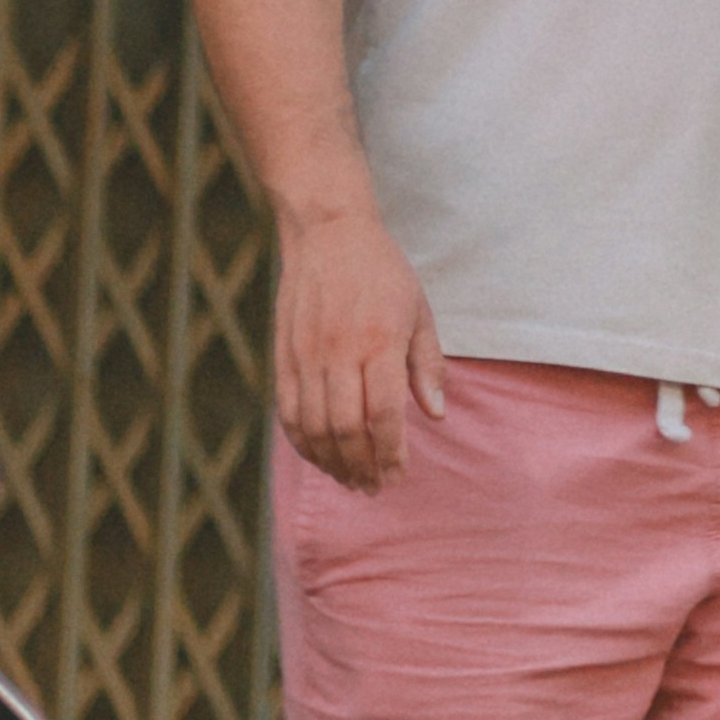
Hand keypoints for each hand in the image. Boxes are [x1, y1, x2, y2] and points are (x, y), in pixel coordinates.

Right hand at [271, 194, 445, 490]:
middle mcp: (339, 351)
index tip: (398, 475)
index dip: (391, 453)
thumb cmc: (381, 272)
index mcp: (379, 340)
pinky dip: (303, 443)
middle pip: (347, 429)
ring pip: (315, 427)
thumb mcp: (418, 310)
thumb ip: (427, 365)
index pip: (383, 414)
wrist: (328, 232)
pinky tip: (320, 457)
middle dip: (363, 467)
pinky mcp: (284, 356)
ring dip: (333, 463)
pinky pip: (289, 412)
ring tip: (351, 480)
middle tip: (375, 487)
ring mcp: (306, 355)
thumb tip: (435, 415)